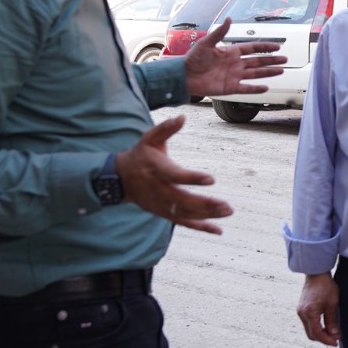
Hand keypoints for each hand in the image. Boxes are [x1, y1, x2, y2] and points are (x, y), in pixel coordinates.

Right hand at [115, 115, 234, 234]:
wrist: (120, 179)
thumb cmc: (140, 155)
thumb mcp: (149, 138)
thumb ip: (166, 128)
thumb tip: (183, 116)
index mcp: (157, 170)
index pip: (176, 176)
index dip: (193, 178)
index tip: (211, 179)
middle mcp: (159, 190)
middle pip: (183, 201)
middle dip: (206, 204)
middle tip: (226, 205)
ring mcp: (161, 204)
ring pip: (185, 214)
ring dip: (207, 215)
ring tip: (227, 211)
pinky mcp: (163, 212)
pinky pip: (183, 222)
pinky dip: (201, 227)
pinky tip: (218, 231)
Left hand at [182, 18, 285, 99]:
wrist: (184, 76)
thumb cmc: (193, 59)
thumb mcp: (206, 43)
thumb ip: (220, 32)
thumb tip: (230, 19)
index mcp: (231, 52)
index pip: (252, 48)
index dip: (265, 47)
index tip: (277, 46)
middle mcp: (235, 64)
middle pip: (258, 61)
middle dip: (272, 60)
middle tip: (285, 59)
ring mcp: (234, 76)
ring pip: (255, 73)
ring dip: (268, 72)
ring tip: (281, 71)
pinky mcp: (230, 88)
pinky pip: (246, 88)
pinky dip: (256, 88)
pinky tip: (266, 87)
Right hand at [297, 273, 340, 346]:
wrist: (316, 273)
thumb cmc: (326, 286)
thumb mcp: (332, 304)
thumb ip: (332, 321)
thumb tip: (334, 335)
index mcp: (310, 313)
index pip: (317, 333)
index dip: (327, 340)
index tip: (335, 343)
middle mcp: (302, 313)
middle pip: (311, 334)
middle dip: (323, 339)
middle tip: (335, 339)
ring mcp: (300, 311)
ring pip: (309, 329)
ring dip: (319, 334)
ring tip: (331, 333)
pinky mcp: (301, 309)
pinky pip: (307, 323)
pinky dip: (315, 327)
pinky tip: (324, 326)